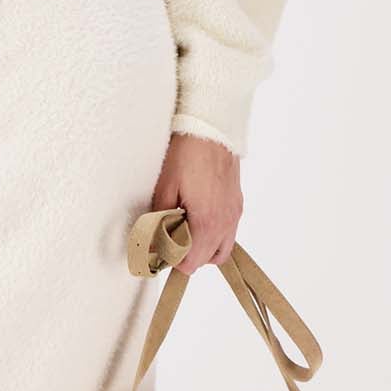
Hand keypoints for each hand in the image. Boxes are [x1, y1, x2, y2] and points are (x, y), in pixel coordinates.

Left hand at [148, 130, 242, 274]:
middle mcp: (226, 221)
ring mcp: (235, 212)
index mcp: (207, 222)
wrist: (211, 127)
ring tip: (185, 227)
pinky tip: (198, 214)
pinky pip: (229, 230)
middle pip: (209, 260)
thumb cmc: (186, 154)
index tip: (160, 245)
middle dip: (188, 255)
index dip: (172, 259)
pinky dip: (214, 232)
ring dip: (204, 246)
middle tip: (170, 236)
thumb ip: (159, 222)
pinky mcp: (237, 203)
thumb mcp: (164, 188)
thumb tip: (152, 246)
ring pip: (223, 248)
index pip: (191, 263)